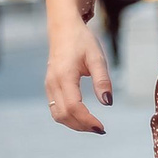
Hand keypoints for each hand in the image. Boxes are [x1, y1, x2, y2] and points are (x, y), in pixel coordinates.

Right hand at [43, 0, 110, 134]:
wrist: (63, 29)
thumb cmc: (82, 41)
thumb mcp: (97, 58)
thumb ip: (102, 80)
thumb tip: (108, 103)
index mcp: (64, 76)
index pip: (74, 107)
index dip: (87, 121)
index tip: (102, 127)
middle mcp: (53, 83)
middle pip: (64, 115)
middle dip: (82, 126)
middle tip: (100, 129)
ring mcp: (49, 85)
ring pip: (57, 115)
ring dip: (74, 124)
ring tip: (93, 125)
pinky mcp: (49, 86)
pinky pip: (56, 108)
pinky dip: (68, 117)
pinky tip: (83, 117)